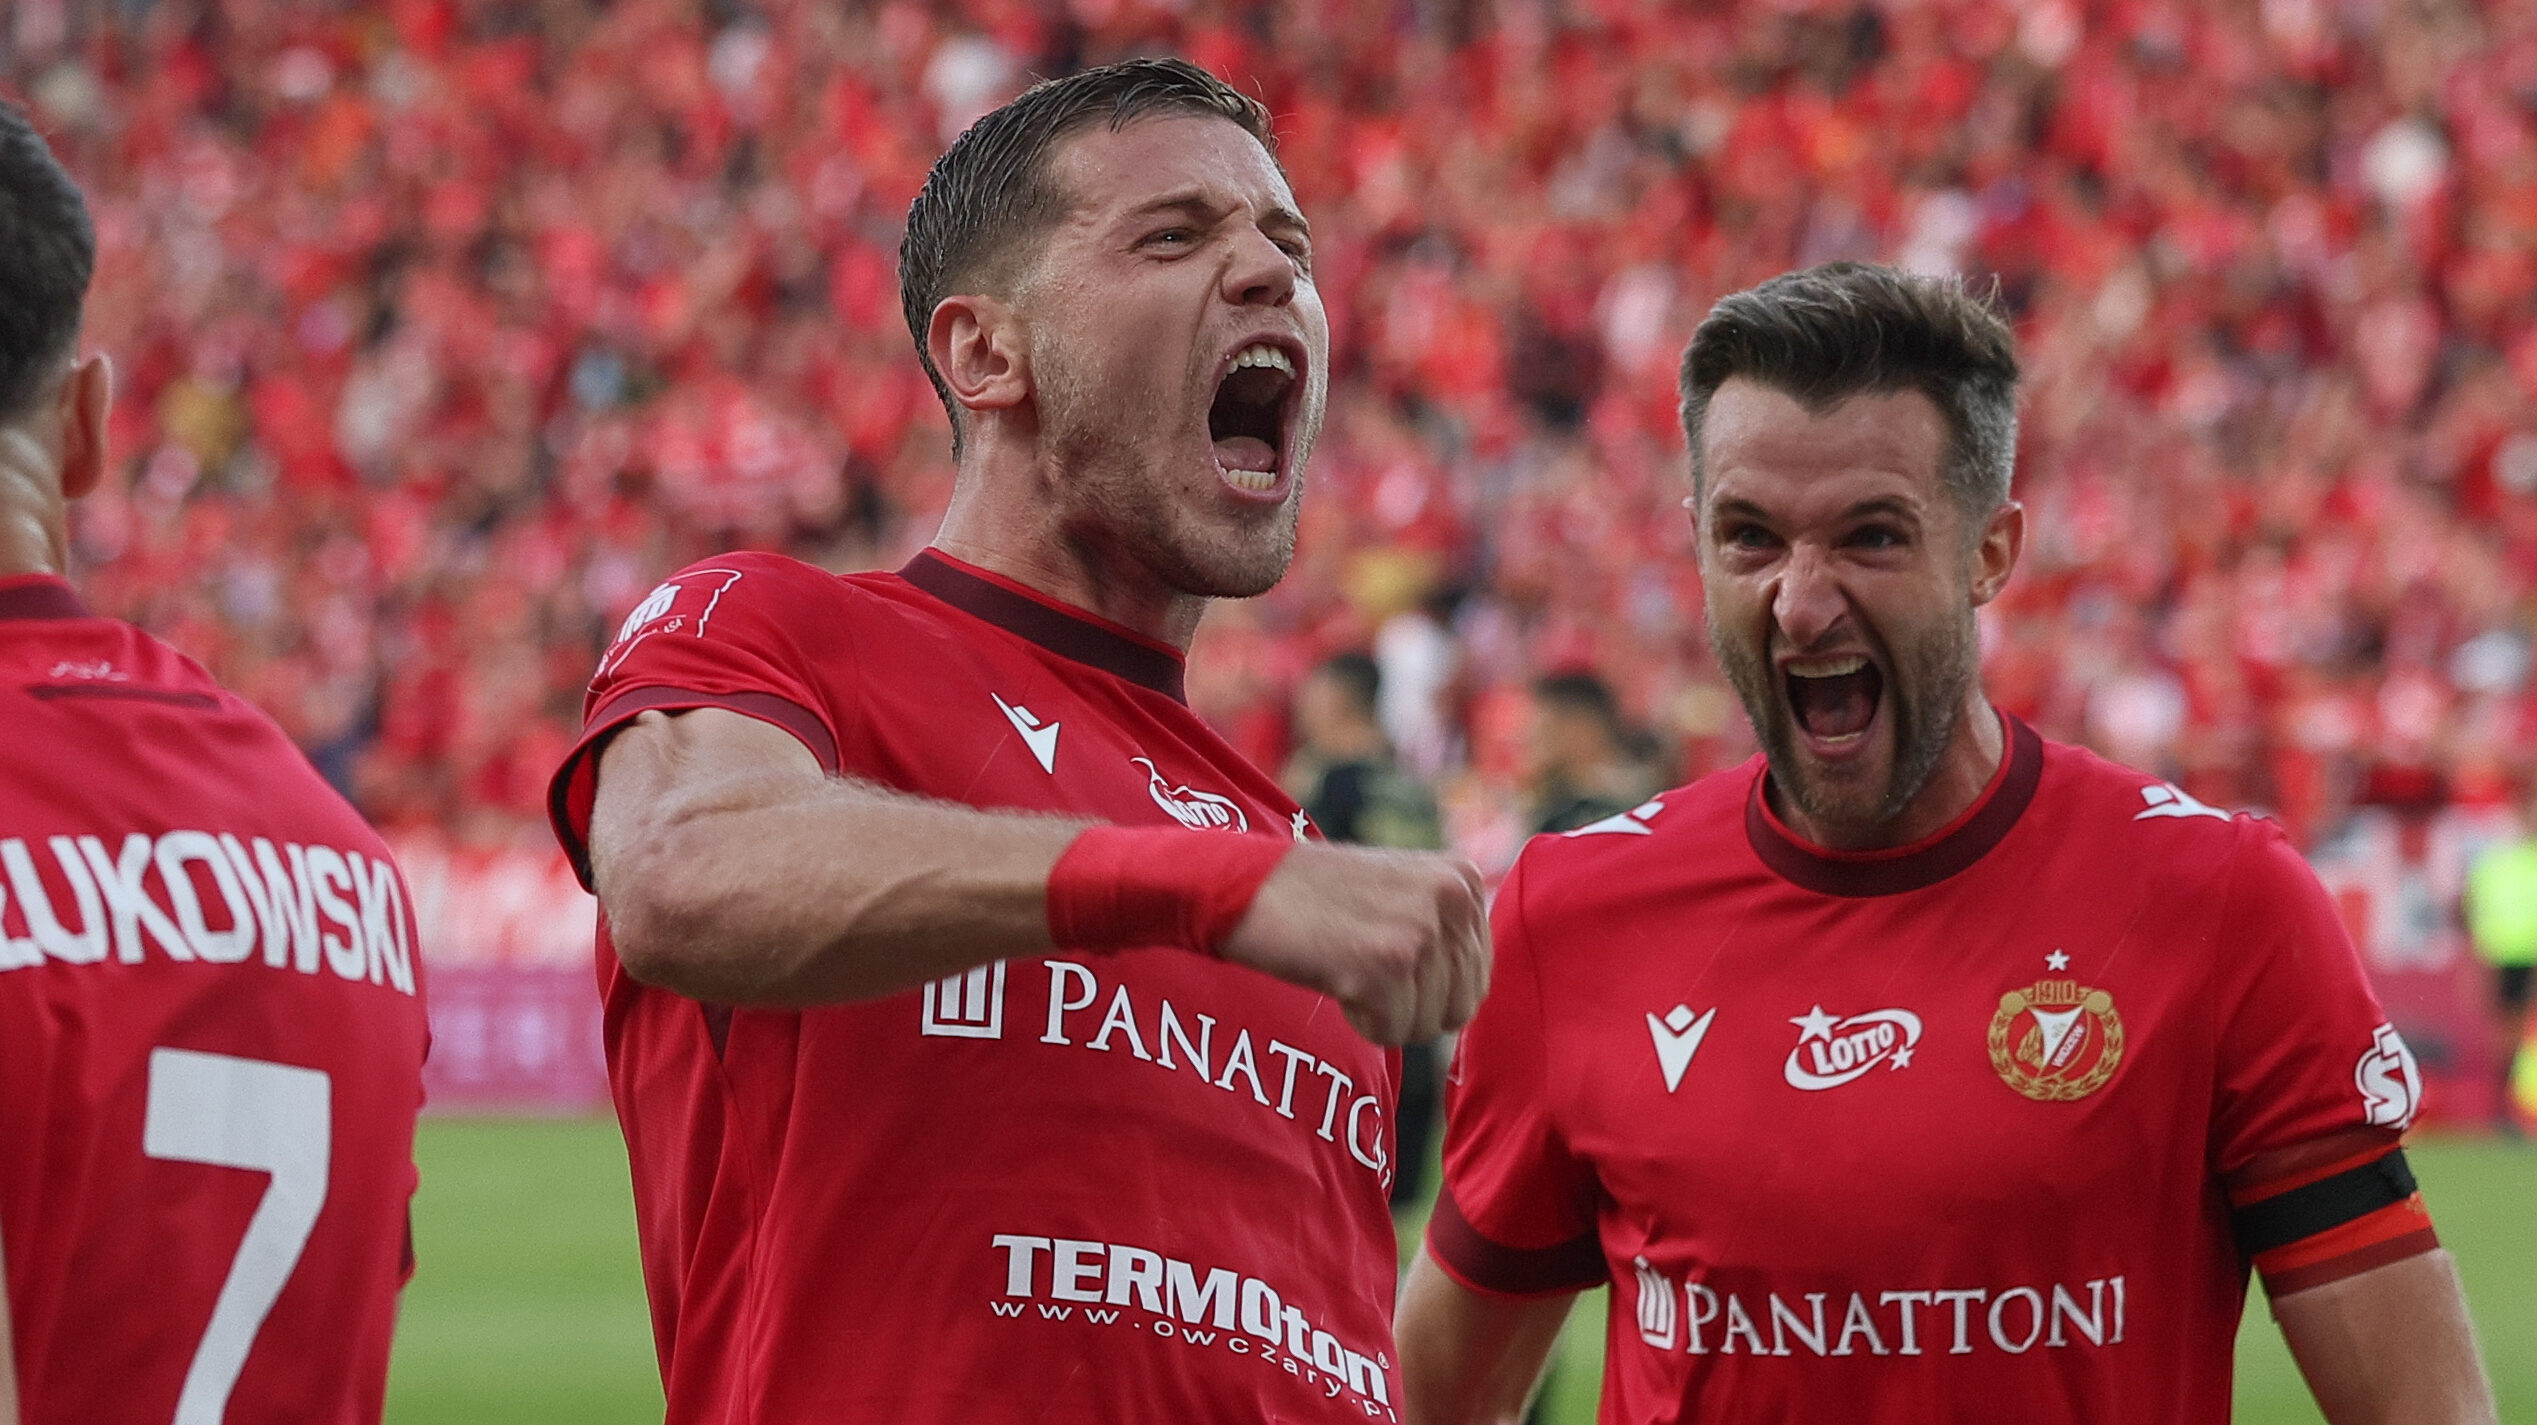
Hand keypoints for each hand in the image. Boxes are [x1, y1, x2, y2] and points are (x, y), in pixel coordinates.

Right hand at [1218, 842, 1489, 1043]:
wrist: (1246, 885)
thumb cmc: (1319, 898)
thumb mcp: (1402, 890)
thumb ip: (1444, 928)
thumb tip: (1472, 998)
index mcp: (1462, 877)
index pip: (1477, 976)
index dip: (1428, 989)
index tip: (1383, 958)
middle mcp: (1452, 898)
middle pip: (1461, 1006)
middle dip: (1412, 1007)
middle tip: (1363, 970)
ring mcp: (1421, 931)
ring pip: (1428, 1025)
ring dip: (1384, 1014)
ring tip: (1347, 967)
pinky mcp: (1386, 965)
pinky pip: (1393, 1033)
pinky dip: (1361, 1023)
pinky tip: (1335, 979)